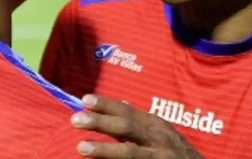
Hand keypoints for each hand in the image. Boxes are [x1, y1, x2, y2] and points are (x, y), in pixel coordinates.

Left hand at [71, 94, 203, 158]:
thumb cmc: (175, 151)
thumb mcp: (161, 131)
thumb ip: (140, 121)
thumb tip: (121, 103)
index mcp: (155, 125)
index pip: (128, 112)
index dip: (107, 105)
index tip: (85, 100)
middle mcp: (158, 139)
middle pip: (127, 128)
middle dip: (101, 123)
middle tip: (75, 119)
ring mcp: (159, 158)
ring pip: (130, 153)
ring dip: (105, 150)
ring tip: (81, 148)